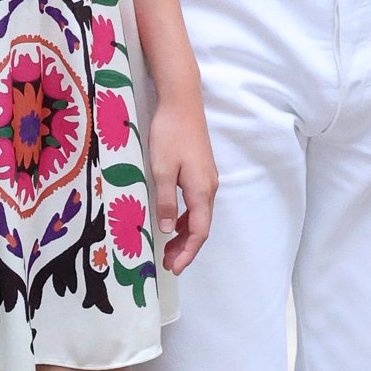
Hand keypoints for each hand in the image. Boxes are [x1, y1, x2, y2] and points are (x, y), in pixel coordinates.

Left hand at [149, 100, 217, 271]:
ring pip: (199, 215)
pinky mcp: (201, 170)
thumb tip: (165, 229)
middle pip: (201, 227)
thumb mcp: (161, 169)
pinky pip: (196, 203)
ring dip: (184, 234)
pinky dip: (185, 218)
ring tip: (168, 249)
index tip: (174, 269)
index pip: (198, 232)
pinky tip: (171, 221)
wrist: (182, 102)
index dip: (187, 253)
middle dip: (186, 248)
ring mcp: (207, 178)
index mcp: (201, 191)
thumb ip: (164, 201)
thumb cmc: (170, 134)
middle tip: (168, 264)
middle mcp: (209, 188)